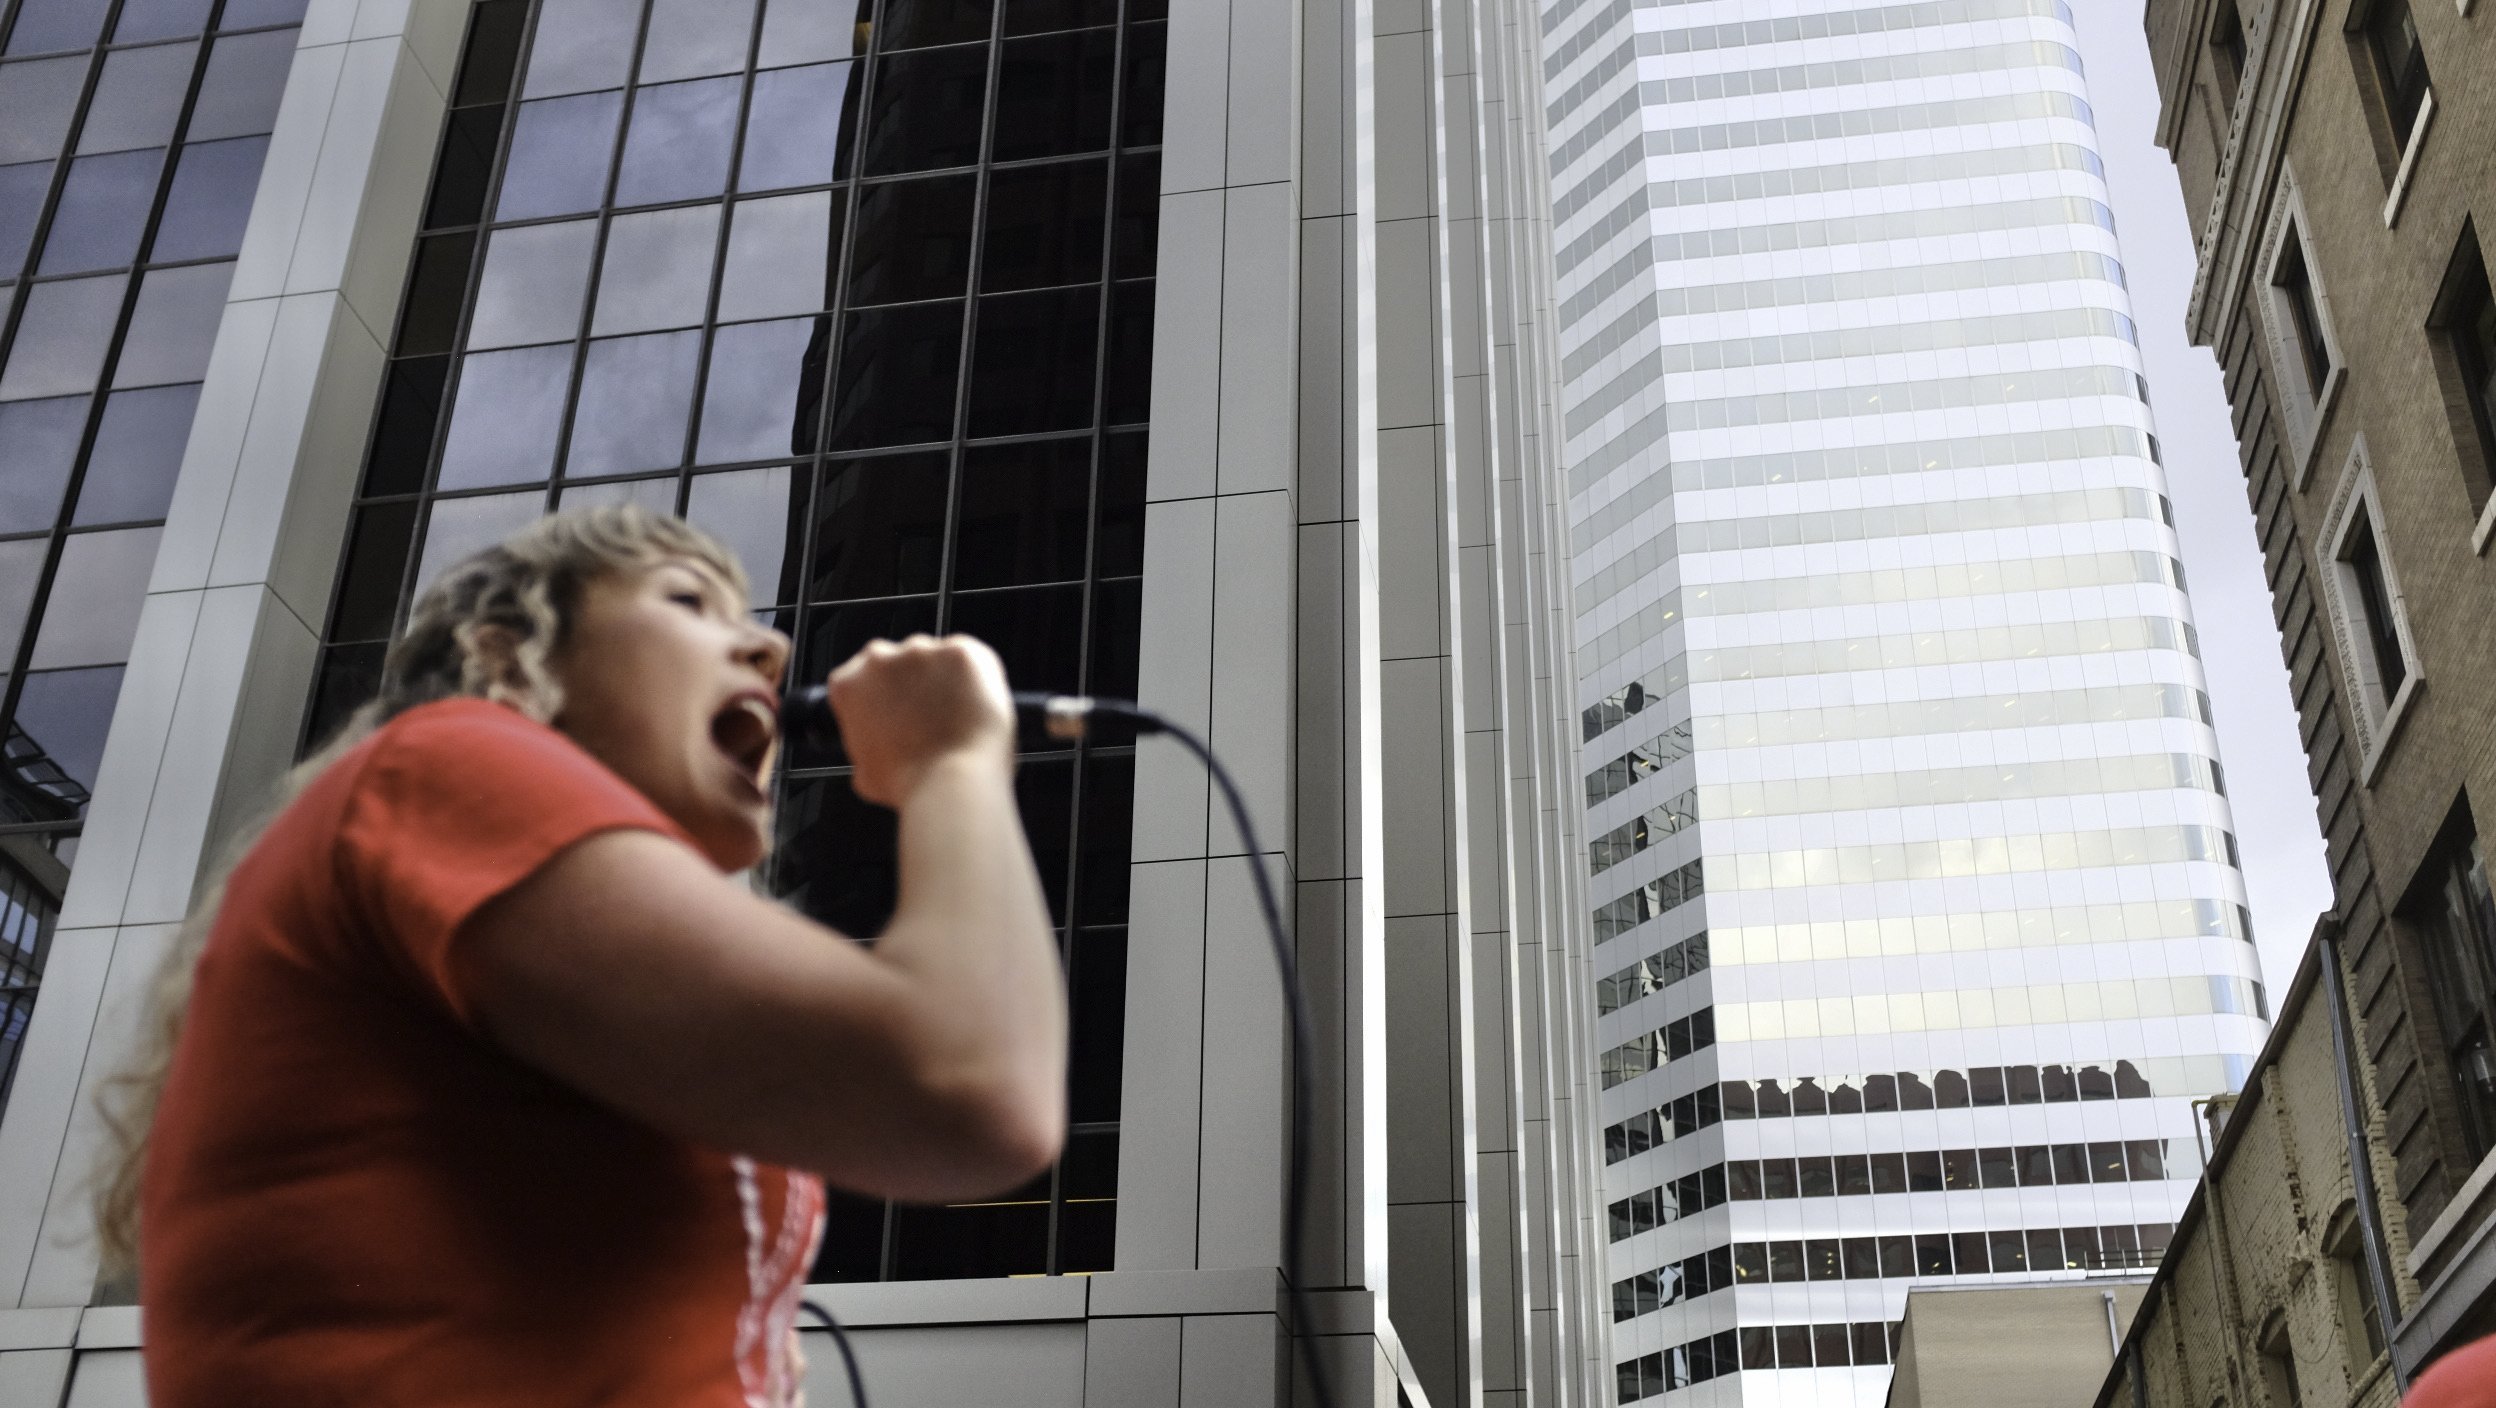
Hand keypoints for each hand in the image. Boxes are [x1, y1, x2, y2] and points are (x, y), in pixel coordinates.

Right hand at [827, 635, 1013, 807]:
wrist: (952, 782)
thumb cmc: (911, 783)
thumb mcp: (865, 774)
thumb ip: (865, 748)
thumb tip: (876, 754)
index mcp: (848, 684)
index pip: (860, 676)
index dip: (882, 695)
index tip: (896, 709)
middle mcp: (880, 659)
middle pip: (897, 660)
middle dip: (911, 681)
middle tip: (930, 716)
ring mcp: (921, 651)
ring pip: (935, 657)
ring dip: (944, 677)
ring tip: (956, 715)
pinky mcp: (960, 651)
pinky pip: (970, 656)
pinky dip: (976, 676)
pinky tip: (975, 704)